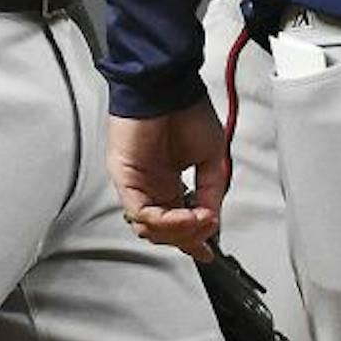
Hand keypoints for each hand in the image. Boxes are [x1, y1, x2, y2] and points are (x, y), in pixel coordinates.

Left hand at [107, 98, 226, 258]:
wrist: (167, 89)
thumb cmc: (187, 112)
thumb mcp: (213, 157)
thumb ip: (211, 191)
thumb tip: (211, 220)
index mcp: (171, 181)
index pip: (179, 219)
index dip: (193, 239)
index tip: (206, 251)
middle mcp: (152, 187)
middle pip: (165, 231)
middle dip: (189, 237)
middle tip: (206, 231)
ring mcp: (138, 186)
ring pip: (151, 228)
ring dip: (178, 232)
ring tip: (198, 222)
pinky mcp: (126, 180)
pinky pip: (140, 212)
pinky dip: (163, 221)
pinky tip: (182, 217)